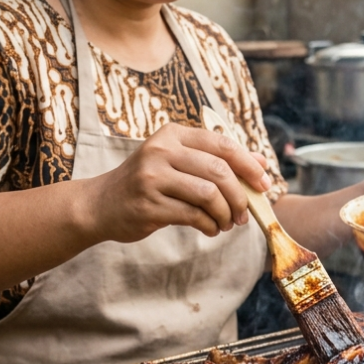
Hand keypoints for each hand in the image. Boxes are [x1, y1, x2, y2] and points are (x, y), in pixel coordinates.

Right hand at [84, 123, 272, 241]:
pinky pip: (194, 216)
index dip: (249, 164)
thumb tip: (261, 165)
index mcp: (172, 134)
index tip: (264, 183)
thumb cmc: (146, 183)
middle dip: (240, 196)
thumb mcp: (175, 161)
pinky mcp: (149, 205)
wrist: (100, 205)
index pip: (222, 144)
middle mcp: (161, 151)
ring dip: (225, 214)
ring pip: (209, 195)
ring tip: (226, 223)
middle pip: (219, 171)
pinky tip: (210, 229)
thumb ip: (214, 160)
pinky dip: (210, 225)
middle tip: (244, 213)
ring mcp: (153, 178)